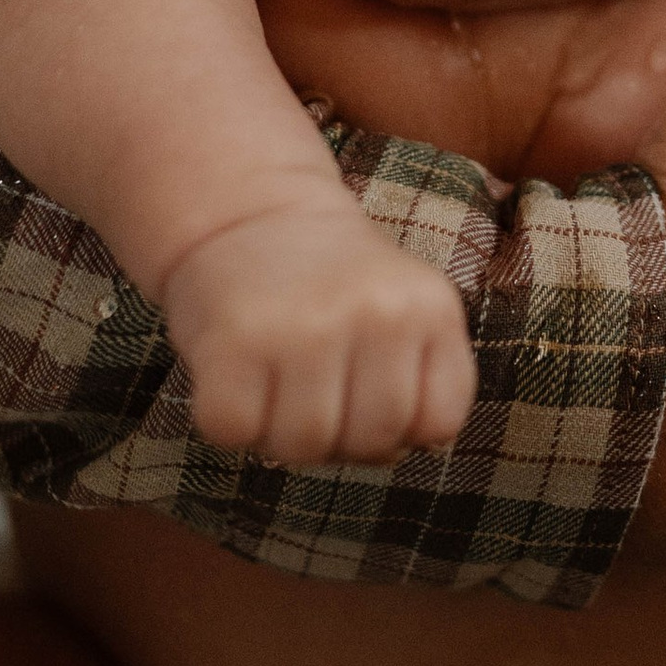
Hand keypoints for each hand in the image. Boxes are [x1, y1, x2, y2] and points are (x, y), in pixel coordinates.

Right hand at [162, 205, 478, 468]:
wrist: (249, 210)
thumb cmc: (328, 283)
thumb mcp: (399, 311)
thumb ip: (413, 384)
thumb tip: (393, 456)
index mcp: (430, 307)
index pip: (438, 423)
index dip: (401, 428)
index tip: (369, 392)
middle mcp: (376, 313)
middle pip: (372, 442)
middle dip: (339, 436)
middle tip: (313, 386)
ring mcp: (305, 327)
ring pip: (304, 446)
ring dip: (279, 432)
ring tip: (274, 379)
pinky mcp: (234, 341)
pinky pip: (236, 432)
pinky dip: (227, 420)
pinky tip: (235, 375)